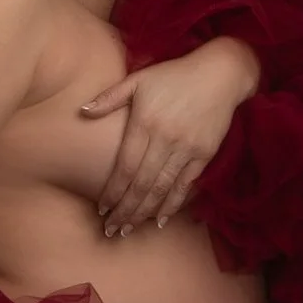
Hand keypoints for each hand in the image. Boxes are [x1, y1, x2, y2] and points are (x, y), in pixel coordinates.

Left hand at [81, 36, 260, 235]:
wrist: (221, 73)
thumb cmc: (175, 75)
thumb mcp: (139, 79)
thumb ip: (110, 97)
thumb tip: (82, 111)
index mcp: (145, 123)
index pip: (125, 167)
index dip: (113, 191)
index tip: (102, 209)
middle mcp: (165, 140)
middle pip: (141, 185)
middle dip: (125, 210)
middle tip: (111, 230)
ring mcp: (186, 149)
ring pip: (162, 189)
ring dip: (144, 212)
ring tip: (129, 229)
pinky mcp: (204, 154)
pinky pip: (185, 185)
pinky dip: (172, 204)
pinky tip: (159, 219)